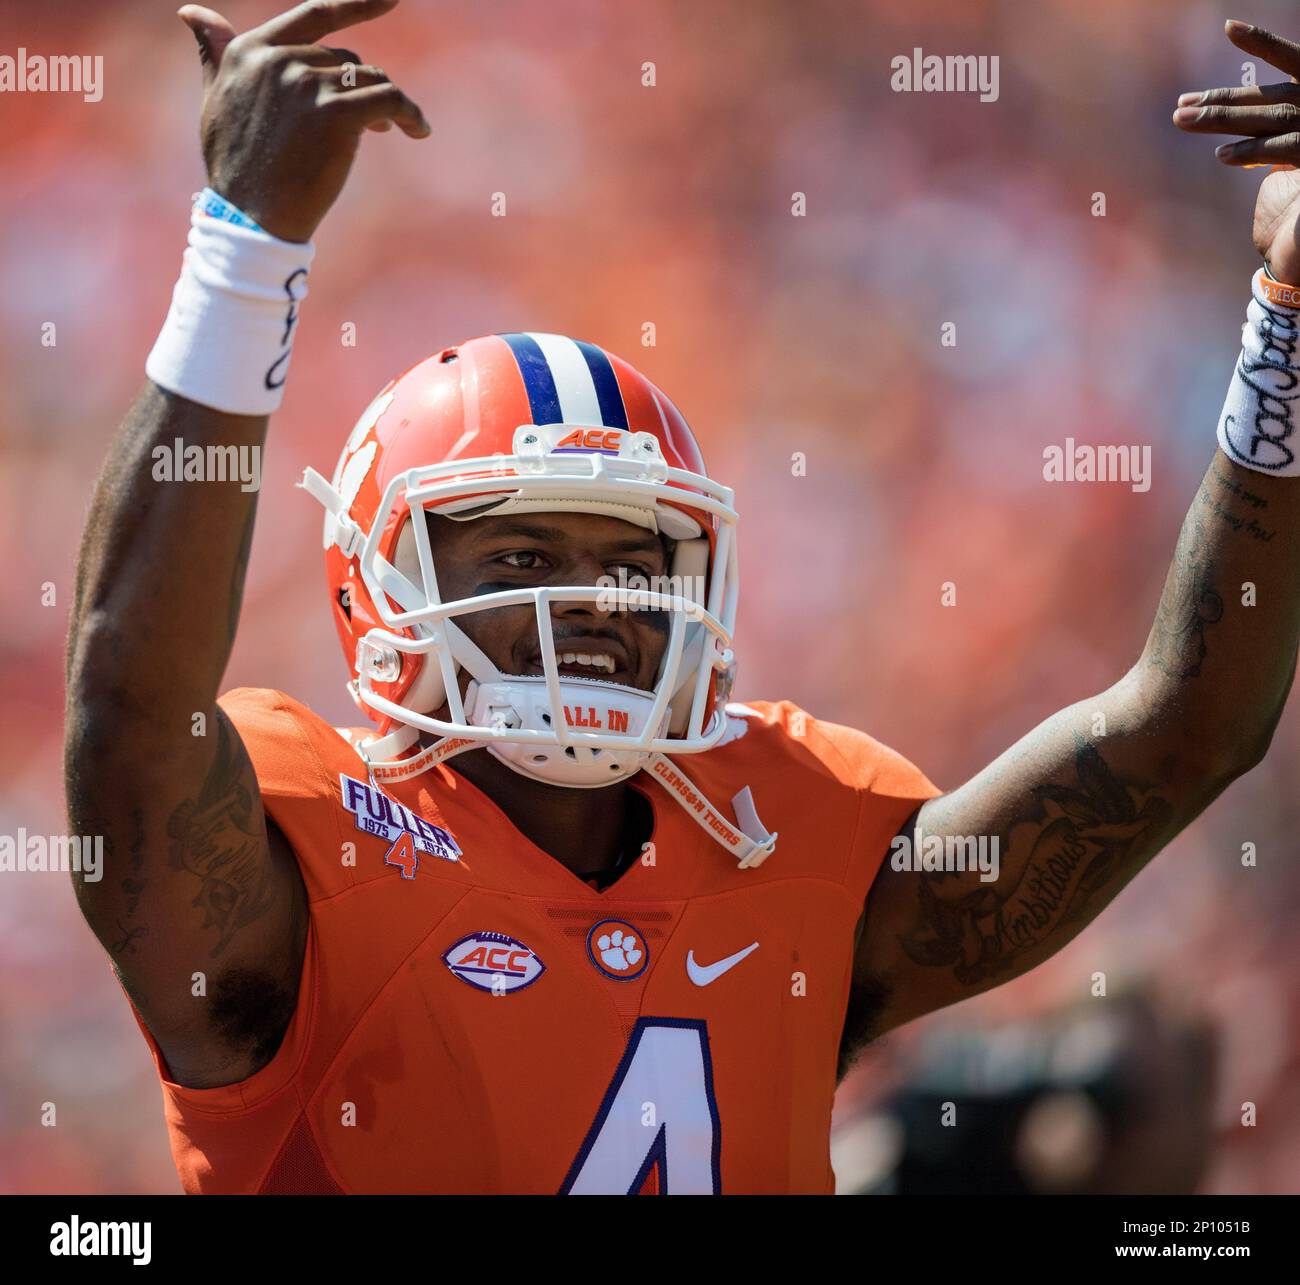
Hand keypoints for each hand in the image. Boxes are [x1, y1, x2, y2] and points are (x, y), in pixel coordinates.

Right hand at [178, 0, 429, 242]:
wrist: (250, 217)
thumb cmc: (235, 167)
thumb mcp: (216, 101)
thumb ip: (216, 55)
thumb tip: (192, 12)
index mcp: (252, 51)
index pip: (313, 16)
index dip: (356, 5)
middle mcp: (280, 60)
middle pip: (344, 58)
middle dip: (360, 85)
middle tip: (374, 122)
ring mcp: (308, 85)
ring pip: (369, 79)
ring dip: (385, 103)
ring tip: (391, 129)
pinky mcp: (336, 114)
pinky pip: (389, 100)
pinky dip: (411, 114)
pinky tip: (419, 130)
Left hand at [1173, 19, 1299, 284]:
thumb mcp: (1294, 153)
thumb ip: (1272, 141)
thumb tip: (1228, 150)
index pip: (1290, 62)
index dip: (1263, 44)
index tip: (1228, 27)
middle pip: (1270, 98)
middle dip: (1224, 102)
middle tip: (1178, 108)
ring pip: (1275, 116)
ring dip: (1228, 120)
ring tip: (1183, 121)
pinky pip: (1290, 150)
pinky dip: (1257, 151)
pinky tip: (1223, 157)